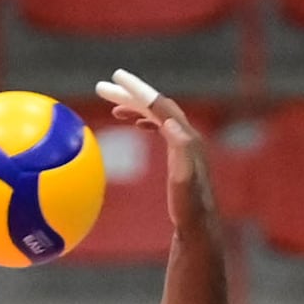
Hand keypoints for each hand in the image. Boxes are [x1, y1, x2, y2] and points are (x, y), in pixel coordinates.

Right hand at [95, 69, 214, 237]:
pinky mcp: (181, 155)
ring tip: (114, 106)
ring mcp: (185, 145)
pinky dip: (146, 120)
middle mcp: (188, 136)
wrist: (199, 227)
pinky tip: (135, 123)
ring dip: (136, 107)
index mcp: (186, 138)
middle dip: (131, 95)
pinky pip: (161, 127)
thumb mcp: (183, 180)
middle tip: (104, 88)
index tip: (116, 76)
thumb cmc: (188, 209)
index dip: (138, 90)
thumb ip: (181, 150)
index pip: (159, 105)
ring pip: (158, 116)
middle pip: (157, 106)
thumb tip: (171, 123)